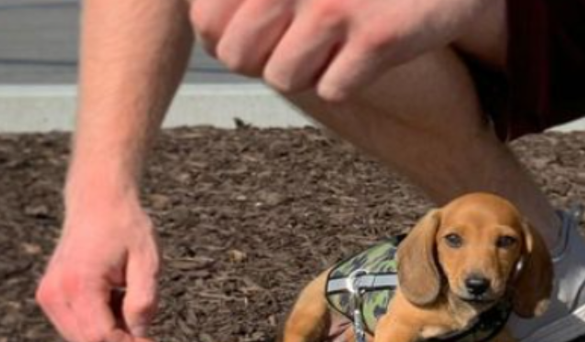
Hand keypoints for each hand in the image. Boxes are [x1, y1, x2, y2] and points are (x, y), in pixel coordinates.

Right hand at [36, 188, 160, 341]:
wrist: (97, 201)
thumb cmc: (125, 226)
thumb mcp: (147, 261)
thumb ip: (144, 301)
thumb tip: (141, 334)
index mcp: (80, 284)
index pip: (102, 338)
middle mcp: (56, 293)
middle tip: (145, 321)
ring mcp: (48, 296)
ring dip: (110, 334)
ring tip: (126, 301)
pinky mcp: (49, 296)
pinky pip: (75, 328)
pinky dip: (97, 324)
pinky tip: (112, 300)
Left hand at [189, 0, 486, 100]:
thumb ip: (250, 2)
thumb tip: (210, 37)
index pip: (206, 21)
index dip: (227, 40)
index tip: (263, 29)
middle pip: (238, 55)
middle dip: (265, 59)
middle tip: (302, 41)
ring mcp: (336, 6)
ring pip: (282, 76)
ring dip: (309, 71)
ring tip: (337, 42)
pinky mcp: (378, 37)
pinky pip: (333, 90)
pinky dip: (350, 81)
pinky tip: (368, 51)